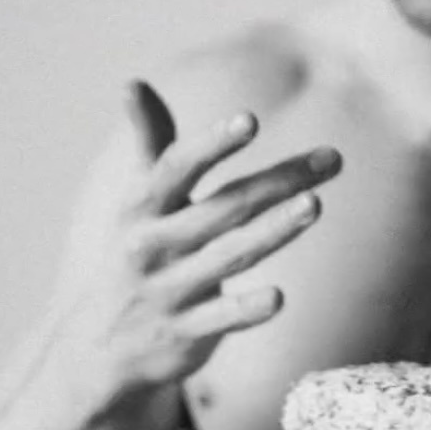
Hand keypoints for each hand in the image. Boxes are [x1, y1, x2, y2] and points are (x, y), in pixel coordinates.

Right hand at [74, 79, 340, 395]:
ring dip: (272, 232)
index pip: (176, 169)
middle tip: (333, 158)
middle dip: (277, 182)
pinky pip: (219, 321)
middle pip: (223, 209)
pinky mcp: (183, 335)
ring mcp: (167, 292)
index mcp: (142, 207)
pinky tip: (280, 298)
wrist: (97, 347)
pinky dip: (246, 310)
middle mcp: (152, 245)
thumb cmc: (136, 255)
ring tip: (315, 205)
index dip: (211, 145)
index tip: (249, 121)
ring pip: (226, 259)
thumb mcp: (138, 202)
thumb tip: (132, 82)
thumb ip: (150, 144)